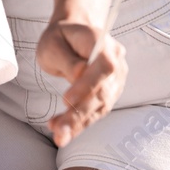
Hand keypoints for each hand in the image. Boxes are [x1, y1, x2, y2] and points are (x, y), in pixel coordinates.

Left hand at [37, 19, 126, 145]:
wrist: (71, 35)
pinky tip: (62, 130)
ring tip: (58, 135)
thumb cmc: (60, 38)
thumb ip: (67, 60)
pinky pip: (96, 110)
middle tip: (60, 130)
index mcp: (101, 42)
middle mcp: (116, 61)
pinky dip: (79, 122)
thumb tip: (80, 74)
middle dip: (80, 114)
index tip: (66, 100)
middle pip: (102, 91)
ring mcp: (115, 79)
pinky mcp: (110, 93)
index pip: (103, 67)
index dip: (88, 86)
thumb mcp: (53, 44)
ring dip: (79, 123)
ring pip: (100, 106)